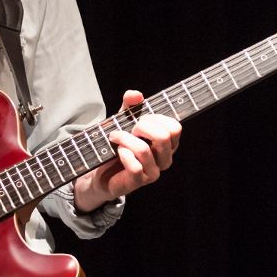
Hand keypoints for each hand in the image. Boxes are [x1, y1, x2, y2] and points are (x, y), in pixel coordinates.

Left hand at [73, 89, 181, 211]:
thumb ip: (130, 106)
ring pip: (144, 150)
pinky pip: (135, 166)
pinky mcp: (139, 182)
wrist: (101, 171)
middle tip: (129, 128)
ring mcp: (153, 172)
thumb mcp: (123, 121)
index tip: (140, 119)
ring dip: (125, 138)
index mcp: (167, 144)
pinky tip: (118, 151)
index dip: (156, 119)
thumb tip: (135, 94)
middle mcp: (164, 159)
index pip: (174, 128)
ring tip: (114, 137)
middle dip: (142, 126)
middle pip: (163, 136)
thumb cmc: (118, 145)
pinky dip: (123, 154)